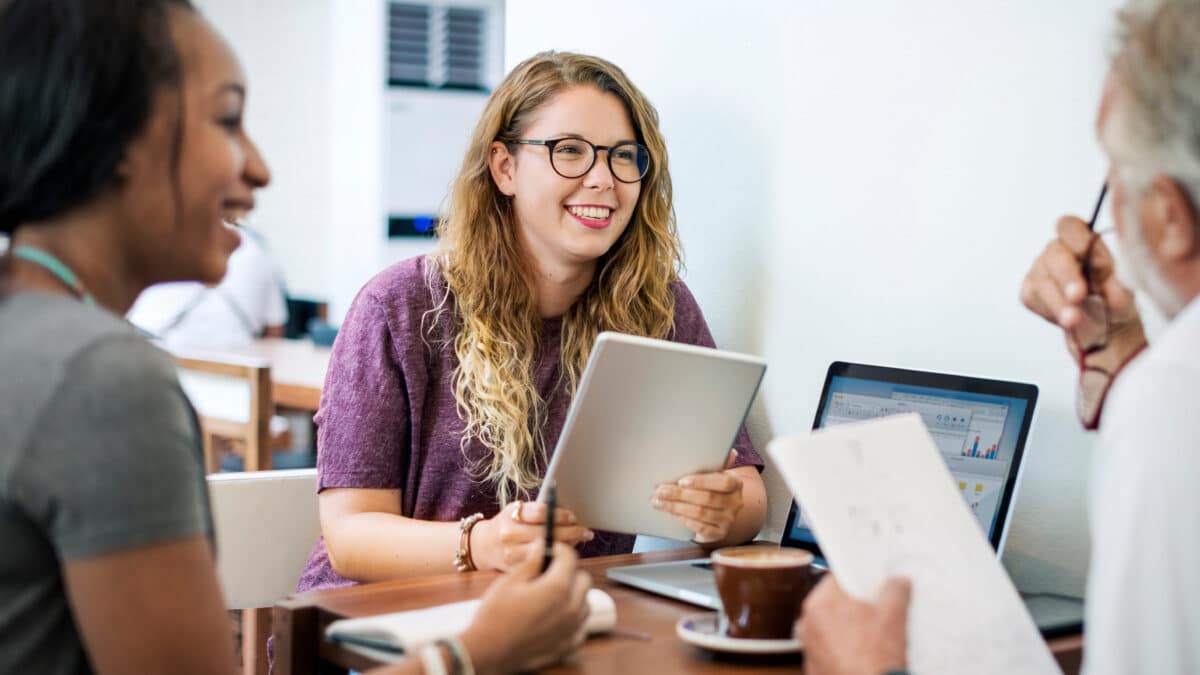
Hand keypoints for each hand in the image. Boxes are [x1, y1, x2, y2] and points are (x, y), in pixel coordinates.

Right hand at [459, 542, 592, 674]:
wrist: (488, 652)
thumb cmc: (495, 616)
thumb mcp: (510, 581)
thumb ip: (532, 562)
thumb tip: (542, 546)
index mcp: (558, 587)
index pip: (570, 557)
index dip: (558, 549)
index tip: (549, 550)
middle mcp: (571, 607)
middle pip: (583, 579)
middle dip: (568, 571)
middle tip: (548, 573)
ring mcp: (572, 628)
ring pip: (584, 602)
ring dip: (573, 594)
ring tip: (549, 595)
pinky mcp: (568, 645)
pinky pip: (579, 624)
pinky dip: (571, 617)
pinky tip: (553, 616)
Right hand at [472, 500, 593, 570]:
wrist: (484, 547)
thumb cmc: (507, 525)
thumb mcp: (516, 510)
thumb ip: (538, 511)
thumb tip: (569, 514)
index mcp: (511, 516)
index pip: (542, 512)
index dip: (561, 514)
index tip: (573, 516)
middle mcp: (510, 536)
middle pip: (548, 533)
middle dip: (571, 532)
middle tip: (585, 532)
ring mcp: (512, 556)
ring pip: (548, 552)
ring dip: (567, 548)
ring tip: (578, 543)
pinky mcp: (516, 571)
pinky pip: (542, 566)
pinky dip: (556, 561)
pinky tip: (564, 557)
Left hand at [652, 469, 743, 543]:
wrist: (718, 512)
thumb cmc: (711, 488)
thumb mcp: (714, 474)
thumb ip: (715, 463)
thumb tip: (728, 450)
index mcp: (736, 484)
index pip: (722, 481)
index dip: (702, 481)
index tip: (681, 481)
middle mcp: (735, 502)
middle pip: (707, 498)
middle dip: (680, 494)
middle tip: (661, 491)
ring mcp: (728, 519)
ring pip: (701, 513)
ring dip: (677, 507)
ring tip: (659, 502)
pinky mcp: (719, 533)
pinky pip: (700, 528)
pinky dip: (684, 520)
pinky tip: (672, 514)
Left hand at [797, 575, 909, 674]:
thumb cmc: (875, 659)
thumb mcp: (893, 617)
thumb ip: (895, 591)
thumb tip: (898, 582)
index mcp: (820, 603)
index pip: (838, 577)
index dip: (859, 577)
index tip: (873, 582)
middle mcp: (807, 623)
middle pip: (834, 602)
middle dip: (856, 605)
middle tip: (879, 610)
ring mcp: (808, 646)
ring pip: (832, 626)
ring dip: (850, 627)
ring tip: (875, 635)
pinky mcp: (814, 665)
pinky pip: (830, 647)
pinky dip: (844, 647)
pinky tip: (864, 653)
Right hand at [1020, 216, 1145, 365]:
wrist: (1107, 329)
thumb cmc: (1116, 300)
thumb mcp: (1124, 288)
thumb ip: (1113, 277)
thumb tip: (1102, 271)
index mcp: (1082, 239)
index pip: (1070, 227)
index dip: (1078, 241)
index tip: (1095, 262)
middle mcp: (1057, 251)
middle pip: (1054, 254)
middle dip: (1066, 276)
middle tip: (1078, 296)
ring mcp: (1039, 270)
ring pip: (1041, 280)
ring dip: (1058, 301)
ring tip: (1074, 319)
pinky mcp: (1029, 292)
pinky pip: (1033, 299)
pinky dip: (1051, 311)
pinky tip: (1067, 320)